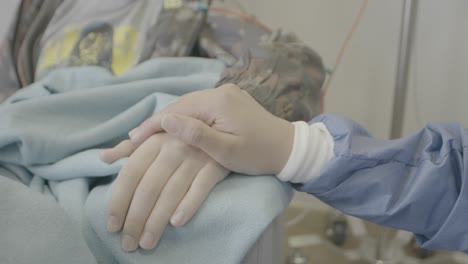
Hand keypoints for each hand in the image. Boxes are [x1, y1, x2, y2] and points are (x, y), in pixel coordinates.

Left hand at [100, 134, 228, 251]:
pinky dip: (189, 204)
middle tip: (128, 243)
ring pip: (172, 191)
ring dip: (157, 220)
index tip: (112, 225)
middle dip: (136, 218)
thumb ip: (132, 148)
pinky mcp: (217, 165)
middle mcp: (174, 146)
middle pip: (149, 187)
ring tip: (147, 242)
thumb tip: (103, 158)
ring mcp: (197, 156)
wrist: (225, 126)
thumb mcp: (159, 136)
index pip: (131, 173)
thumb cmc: (186, 135)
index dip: (119, 200)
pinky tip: (176, 223)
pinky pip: (202, 187)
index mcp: (155, 139)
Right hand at [128, 84, 294, 175]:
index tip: (132, 139)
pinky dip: (186, 118)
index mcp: (218, 101)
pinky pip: (201, 107)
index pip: (176, 111)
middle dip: (158, 121)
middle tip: (134, 138)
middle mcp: (221, 91)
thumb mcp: (225, 150)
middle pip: (181, 105)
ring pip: (189, 105)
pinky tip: (176, 128)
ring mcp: (227, 93)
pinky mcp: (231, 100)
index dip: (152, 125)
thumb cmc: (257, 155)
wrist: (288, 148)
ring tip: (150, 134)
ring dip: (171, 119)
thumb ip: (194, 134)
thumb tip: (164, 119)